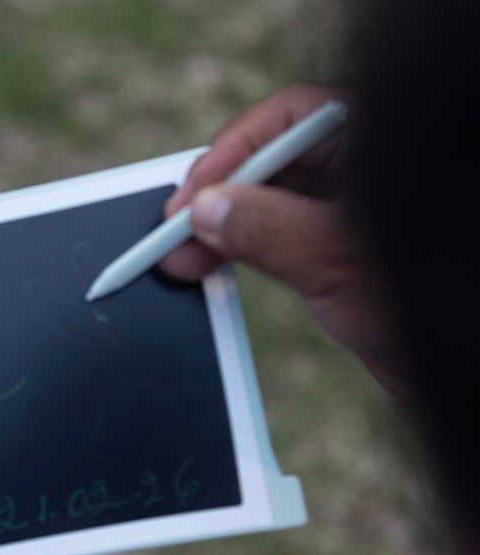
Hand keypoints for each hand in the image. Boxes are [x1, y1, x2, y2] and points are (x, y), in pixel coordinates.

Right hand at [158, 85, 403, 391]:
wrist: (463, 365)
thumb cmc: (427, 303)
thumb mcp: (337, 260)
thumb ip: (267, 228)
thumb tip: (206, 209)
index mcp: (375, 143)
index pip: (288, 117)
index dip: (232, 150)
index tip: (194, 194)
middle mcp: (361, 166)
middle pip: (270, 158)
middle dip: (217, 194)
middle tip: (175, 231)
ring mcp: (348, 205)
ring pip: (267, 197)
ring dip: (220, 226)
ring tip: (183, 258)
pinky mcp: (335, 244)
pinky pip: (275, 230)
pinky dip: (240, 246)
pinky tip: (211, 264)